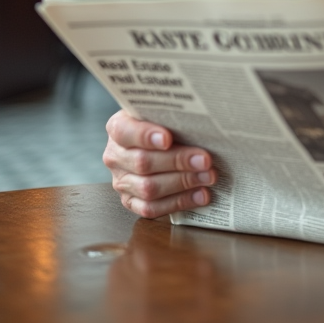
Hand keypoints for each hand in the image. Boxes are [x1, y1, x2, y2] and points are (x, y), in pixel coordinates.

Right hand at [103, 110, 218, 218]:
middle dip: (178, 162)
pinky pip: (151, 208)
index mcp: (118, 128)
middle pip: (143, 162)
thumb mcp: (162, 114)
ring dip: (183, 183)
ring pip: (148, 188)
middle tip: (205, 160)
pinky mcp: (131, 202)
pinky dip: (179, 202)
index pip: (125, 132)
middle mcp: (115, 156)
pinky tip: (200, 195)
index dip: (145, 136)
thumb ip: (171, 117)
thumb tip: (199, 125)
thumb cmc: (163, 124)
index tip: (168, 138)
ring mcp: (121, 181)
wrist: (156, 141)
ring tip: (208, 176)